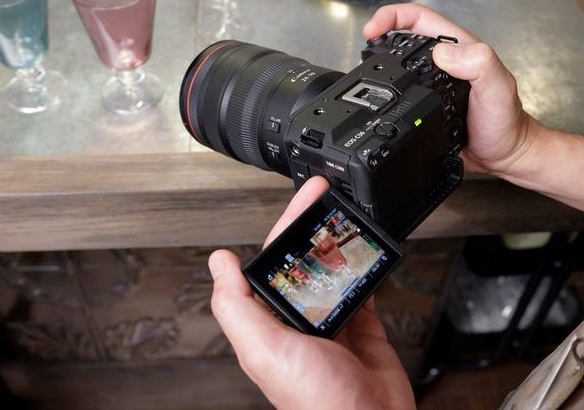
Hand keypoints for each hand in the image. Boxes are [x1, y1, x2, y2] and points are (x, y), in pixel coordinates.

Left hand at [209, 176, 415, 409]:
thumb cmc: (316, 401)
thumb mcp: (264, 349)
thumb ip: (236, 306)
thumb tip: (218, 263)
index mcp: (271, 320)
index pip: (274, 258)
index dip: (287, 224)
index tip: (303, 199)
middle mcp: (299, 319)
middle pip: (305, 258)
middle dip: (314, 224)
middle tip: (328, 194)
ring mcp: (331, 323)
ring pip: (333, 271)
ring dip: (338, 243)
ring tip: (346, 215)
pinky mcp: (362, 330)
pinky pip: (363, 291)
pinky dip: (365, 270)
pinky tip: (366, 253)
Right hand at [364, 4, 583, 215]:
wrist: (505, 155)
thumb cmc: (506, 122)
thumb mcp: (498, 89)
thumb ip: (479, 64)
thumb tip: (442, 53)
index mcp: (459, 48)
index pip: (419, 18)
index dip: (392, 17)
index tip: (374, 29)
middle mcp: (445, 61)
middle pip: (404, 35)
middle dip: (380, 32)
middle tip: (365, 43)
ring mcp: (434, 82)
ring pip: (400, 63)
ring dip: (380, 60)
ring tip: (366, 65)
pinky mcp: (427, 103)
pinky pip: (402, 90)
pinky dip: (387, 89)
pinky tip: (380, 96)